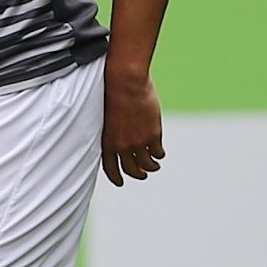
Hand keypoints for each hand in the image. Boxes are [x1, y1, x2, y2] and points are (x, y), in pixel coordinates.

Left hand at [101, 63, 165, 186]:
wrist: (125, 84)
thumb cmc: (113, 95)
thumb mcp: (106, 118)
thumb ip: (112, 131)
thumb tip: (118, 138)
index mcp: (106, 141)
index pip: (109, 167)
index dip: (115, 177)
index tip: (120, 183)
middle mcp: (121, 146)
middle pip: (130, 169)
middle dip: (136, 175)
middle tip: (142, 175)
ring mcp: (137, 142)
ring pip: (147, 164)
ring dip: (151, 167)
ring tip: (154, 166)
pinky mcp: (152, 136)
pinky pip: (157, 153)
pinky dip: (159, 155)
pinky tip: (160, 153)